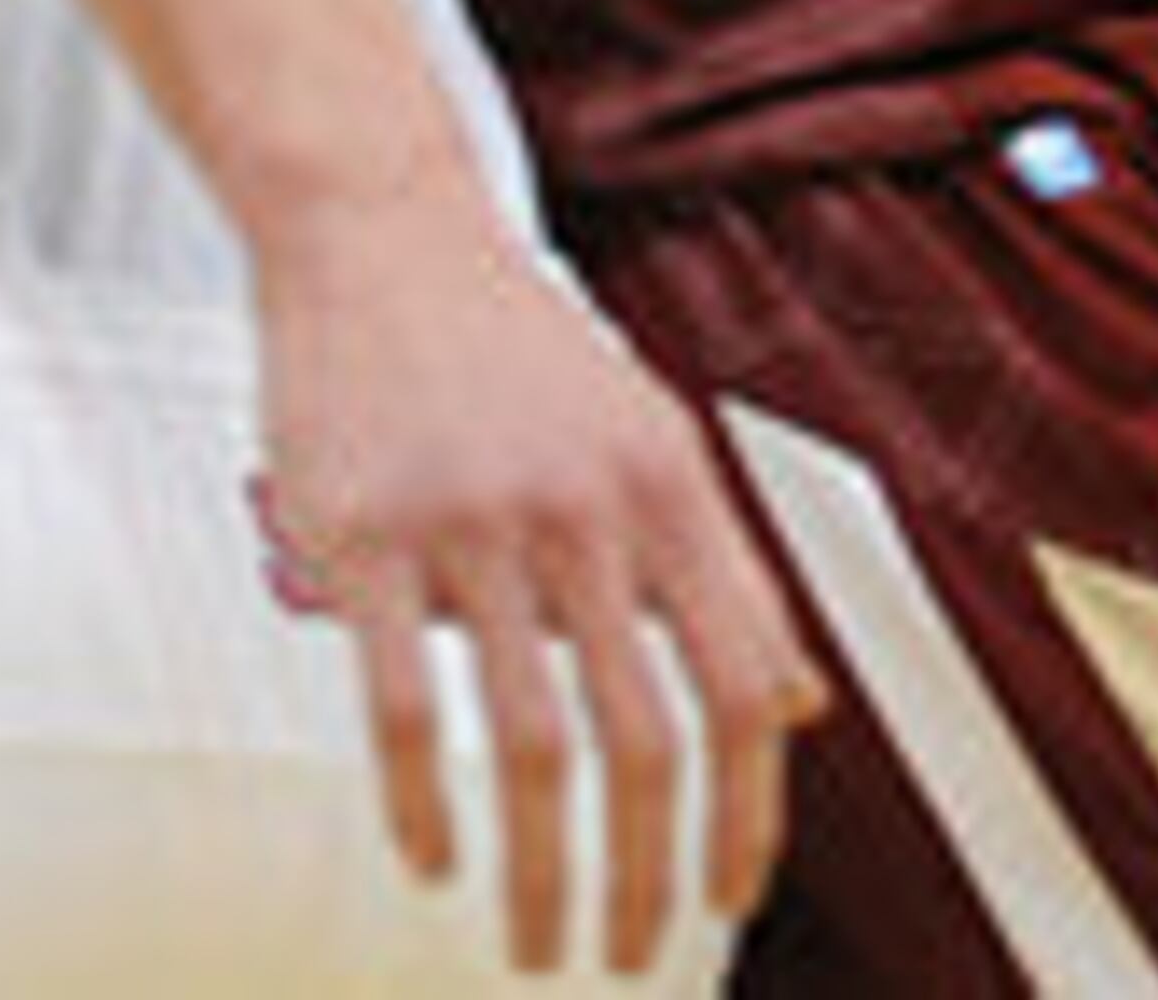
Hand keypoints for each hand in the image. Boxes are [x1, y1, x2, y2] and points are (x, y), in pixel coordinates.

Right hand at [256, 189, 819, 978]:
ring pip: (529, 743)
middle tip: (624, 959)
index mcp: (669, 483)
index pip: (744, 680)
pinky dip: (423, 807)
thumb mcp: (647, 437)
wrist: (382, 231)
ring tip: (534, 943)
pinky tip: (435, 864)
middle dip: (643, 877)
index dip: (750, 809)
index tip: (730, 901)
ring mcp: (472, 520)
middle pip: (643, 736)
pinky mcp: (362, 536)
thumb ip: (720, 572)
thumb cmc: (518, 354)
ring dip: (540, 873)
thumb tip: (796, 708)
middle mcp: (584, 503)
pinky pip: (403, 705)